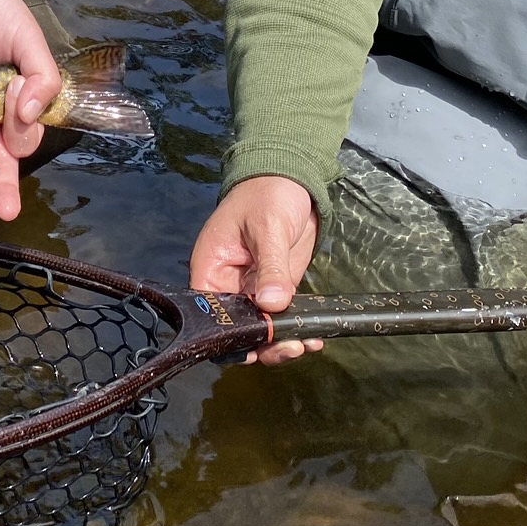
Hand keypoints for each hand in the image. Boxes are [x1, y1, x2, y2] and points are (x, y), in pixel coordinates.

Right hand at [189, 175, 322, 364]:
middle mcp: (228, 284)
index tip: (259, 344)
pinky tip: (315, 336)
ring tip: (306, 344)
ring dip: (281, 342)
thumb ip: (270, 266)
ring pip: (261, 329)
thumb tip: (272, 304)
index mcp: (212, 268)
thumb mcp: (267, 228)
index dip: (231, 334)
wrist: (289, 178)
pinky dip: (295, 329)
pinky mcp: (276, 288)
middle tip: (290, 346)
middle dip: (262, 343)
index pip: (211, 313)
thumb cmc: (266, 194)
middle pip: (237, 328)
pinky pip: (281, 318)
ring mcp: (253, 289)